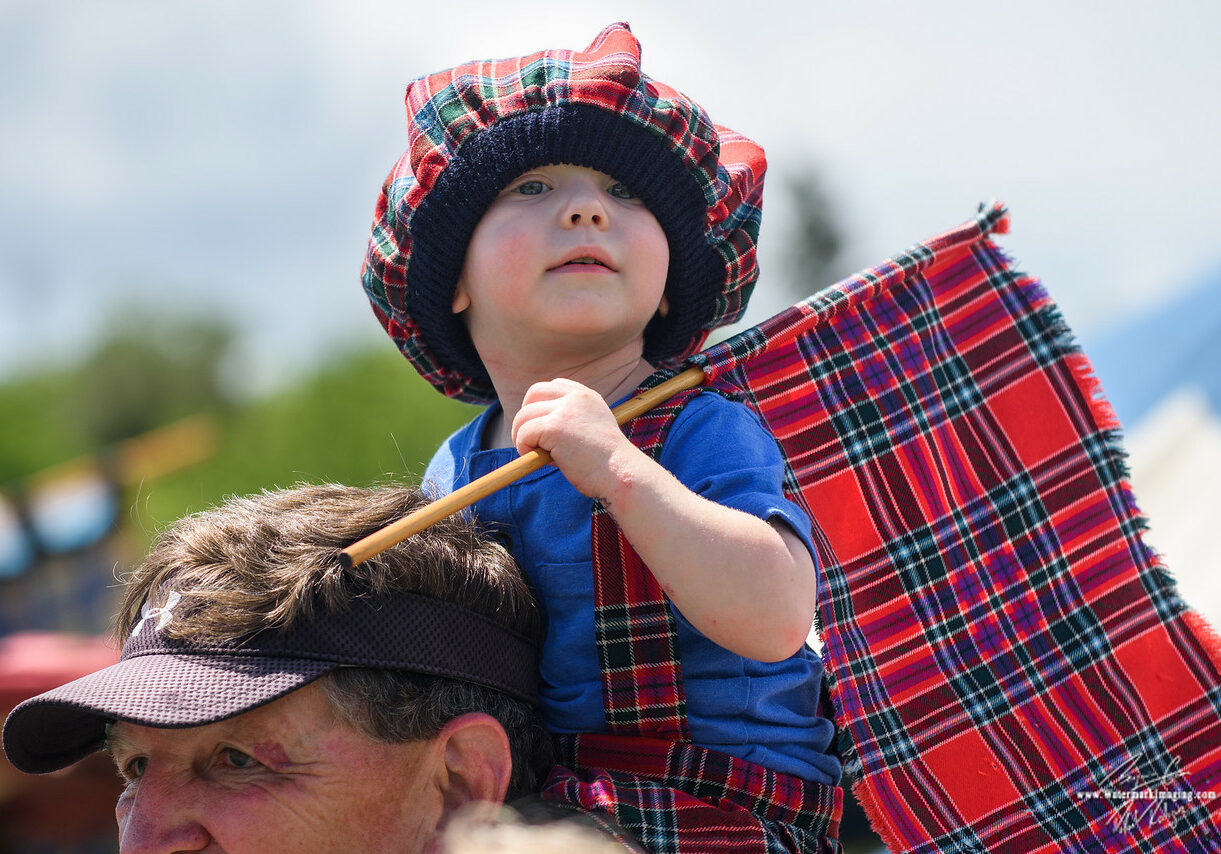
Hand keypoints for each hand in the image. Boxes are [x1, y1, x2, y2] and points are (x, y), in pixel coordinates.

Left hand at [511, 378, 639, 498]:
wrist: (622, 474)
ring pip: (524, 416)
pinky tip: (540, 460)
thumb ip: (572, 422)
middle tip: (530, 441)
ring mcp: (565, 410)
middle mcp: (576, 398)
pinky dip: (524, 448)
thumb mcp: (594, 431)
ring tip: (536, 454)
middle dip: (525, 416)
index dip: (541, 404)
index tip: (543, 427)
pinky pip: (524, 433)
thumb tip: (537, 430)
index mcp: (587, 396)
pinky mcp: (554, 427)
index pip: (553, 386)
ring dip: (522, 436)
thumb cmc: (608, 464)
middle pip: (533, 393)